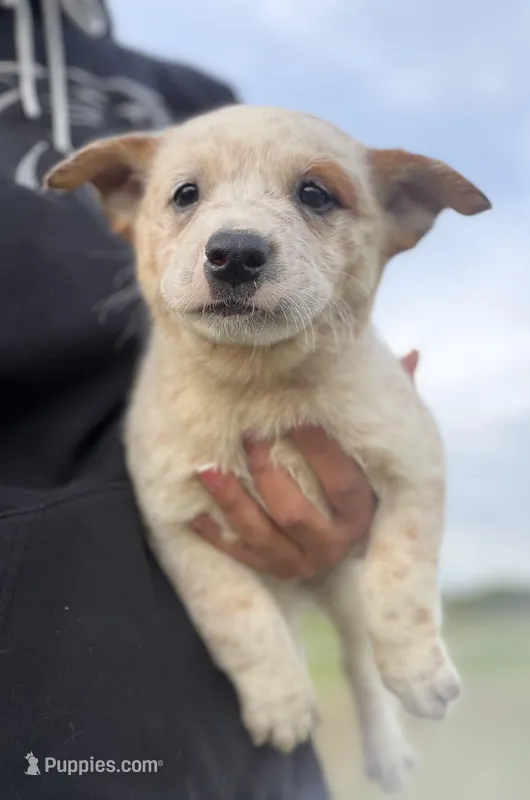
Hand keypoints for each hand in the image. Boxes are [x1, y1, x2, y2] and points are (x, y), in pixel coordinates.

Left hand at [193, 350, 419, 578]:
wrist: (330, 526)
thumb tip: (413, 355)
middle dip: (267, 475)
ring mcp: (302, 563)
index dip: (322, 452)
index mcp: (362, 514)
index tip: (298, 417)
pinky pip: (241, 556)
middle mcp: (334, 545)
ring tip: (206, 468)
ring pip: (262, 538)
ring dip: (232, 503)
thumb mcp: (371, 440)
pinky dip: (217, 534)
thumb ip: (391, 403)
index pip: (345, 486)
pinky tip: (196, 510)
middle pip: (296, 516)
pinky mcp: (272, 571)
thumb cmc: (348, 468)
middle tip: (249, 434)